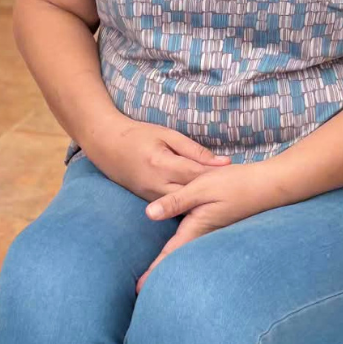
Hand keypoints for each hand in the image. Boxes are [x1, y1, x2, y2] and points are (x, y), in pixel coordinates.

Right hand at [81, 119, 229, 202]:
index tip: (237, 177)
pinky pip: (172, 208)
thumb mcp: (167, 135)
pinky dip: (187, 206)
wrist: (105, 144)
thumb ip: (195, 150)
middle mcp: (157, 183)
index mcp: (163, 164)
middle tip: (235, 193)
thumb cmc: (138, 135)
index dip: (218, 177)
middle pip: (193, 195)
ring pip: (183, 206)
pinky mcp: (147, 200)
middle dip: (213, 194)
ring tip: (223, 201)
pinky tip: (202, 205)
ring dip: (202, 204)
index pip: (198, 174)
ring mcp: (150, 195)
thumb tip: (224, 162)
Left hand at [136, 161, 290, 290]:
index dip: (153, 271)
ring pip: (189, 253)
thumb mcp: (200, 187)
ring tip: (157, 279)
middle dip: (160, 275)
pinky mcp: (221, 226)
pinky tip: (183, 256)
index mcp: (196, 228)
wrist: (272, 185)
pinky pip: (199, 245)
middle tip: (140, 293)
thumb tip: (149, 214)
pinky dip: (186, 253)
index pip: (170, 254)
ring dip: (174, 266)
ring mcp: (215, 233)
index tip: (138, 290)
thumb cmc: (236, 184)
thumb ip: (175, 201)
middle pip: (178, 259)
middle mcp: (205, 235)